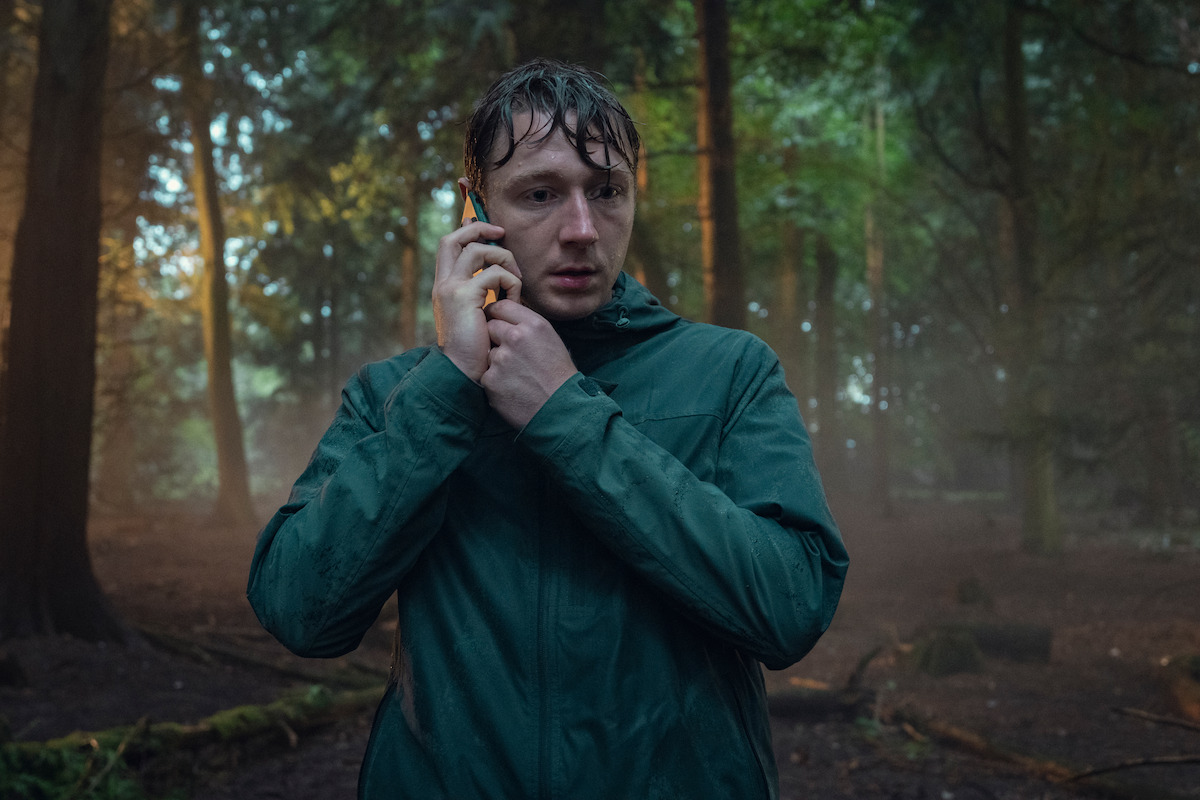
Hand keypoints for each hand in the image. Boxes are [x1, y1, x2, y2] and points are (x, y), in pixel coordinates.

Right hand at [432, 221, 521, 381]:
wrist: (462, 372)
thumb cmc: (475, 349)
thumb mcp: (476, 315)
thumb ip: (481, 294)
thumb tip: (498, 275)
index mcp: (444, 287)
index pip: (450, 246)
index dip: (467, 230)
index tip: (489, 229)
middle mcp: (443, 284)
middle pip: (454, 239)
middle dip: (479, 228)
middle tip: (501, 233)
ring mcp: (451, 288)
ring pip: (478, 250)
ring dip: (503, 259)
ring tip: (515, 280)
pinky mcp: (464, 296)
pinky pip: (494, 274)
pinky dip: (511, 282)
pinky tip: (514, 301)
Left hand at [482, 300, 577, 428]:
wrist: (561, 409)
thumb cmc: (558, 375)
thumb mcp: (551, 340)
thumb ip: (528, 325)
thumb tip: (506, 317)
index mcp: (533, 324)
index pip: (501, 306)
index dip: (497, 315)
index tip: (498, 322)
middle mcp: (515, 337)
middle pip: (489, 327)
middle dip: (495, 338)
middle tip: (510, 354)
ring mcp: (501, 359)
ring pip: (487, 352)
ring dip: (496, 361)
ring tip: (516, 375)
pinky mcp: (490, 380)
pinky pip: (486, 374)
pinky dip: (495, 381)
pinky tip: (512, 388)